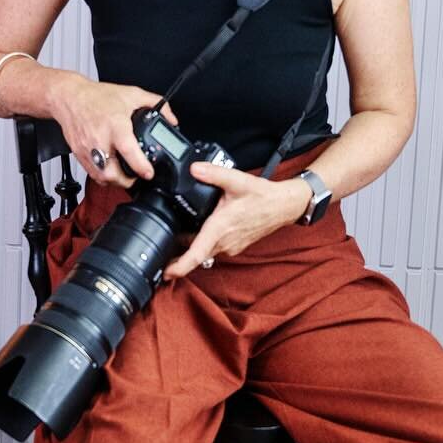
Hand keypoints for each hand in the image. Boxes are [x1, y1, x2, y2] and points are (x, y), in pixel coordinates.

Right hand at [49, 74, 178, 186]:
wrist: (70, 97)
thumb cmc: (97, 97)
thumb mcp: (132, 94)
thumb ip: (156, 104)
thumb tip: (171, 118)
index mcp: (115, 125)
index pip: (128, 150)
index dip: (140, 166)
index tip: (148, 173)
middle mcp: (100, 139)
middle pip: (112, 173)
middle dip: (126, 181)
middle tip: (137, 177)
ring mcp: (88, 149)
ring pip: (101, 177)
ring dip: (114, 181)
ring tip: (124, 176)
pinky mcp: (79, 154)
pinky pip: (92, 174)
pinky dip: (102, 177)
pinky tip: (110, 170)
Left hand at [164, 164, 310, 277]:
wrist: (283, 207)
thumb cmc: (263, 196)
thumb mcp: (238, 181)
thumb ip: (214, 174)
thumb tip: (195, 169)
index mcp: (220, 229)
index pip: (196, 255)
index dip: (179, 267)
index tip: (165, 273)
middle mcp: (223, 242)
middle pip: (194, 254)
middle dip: (176, 255)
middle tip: (158, 250)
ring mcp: (229, 246)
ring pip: (203, 251)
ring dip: (189, 247)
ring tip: (173, 237)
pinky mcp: (233, 245)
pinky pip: (212, 248)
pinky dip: (202, 242)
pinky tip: (196, 230)